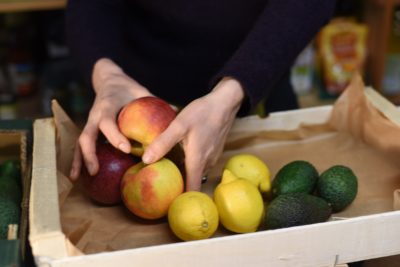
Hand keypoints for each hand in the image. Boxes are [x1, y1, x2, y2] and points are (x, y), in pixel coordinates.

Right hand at [69, 58, 151, 179]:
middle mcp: (94, 115)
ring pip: (80, 143)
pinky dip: (79, 159)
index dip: (115, 135)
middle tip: (96, 171)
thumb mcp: (141, 91)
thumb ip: (155, 102)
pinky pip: (82, 145)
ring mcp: (89, 123)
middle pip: (86, 136)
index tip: (126, 148)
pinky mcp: (89, 129)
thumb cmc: (129, 89)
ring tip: (78, 178)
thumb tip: (176, 114)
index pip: (108, 121)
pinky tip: (80, 176)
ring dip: (79, 160)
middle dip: (90, 154)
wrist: (109, 80)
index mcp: (108, 105)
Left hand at [142, 77, 243, 190]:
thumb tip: (145, 160)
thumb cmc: (202, 112)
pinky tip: (178, 157)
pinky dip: (189, 165)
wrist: (225, 102)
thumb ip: (163, 142)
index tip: (168, 207)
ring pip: (195, 172)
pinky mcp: (213, 151)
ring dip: (183, 175)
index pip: (191, 190)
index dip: (181, 201)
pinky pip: (199, 164)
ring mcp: (212, 158)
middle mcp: (207, 163)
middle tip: (160, 190)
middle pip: (192, 182)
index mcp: (198, 161)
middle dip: (178, 188)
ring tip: (165, 174)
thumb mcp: (179, 125)